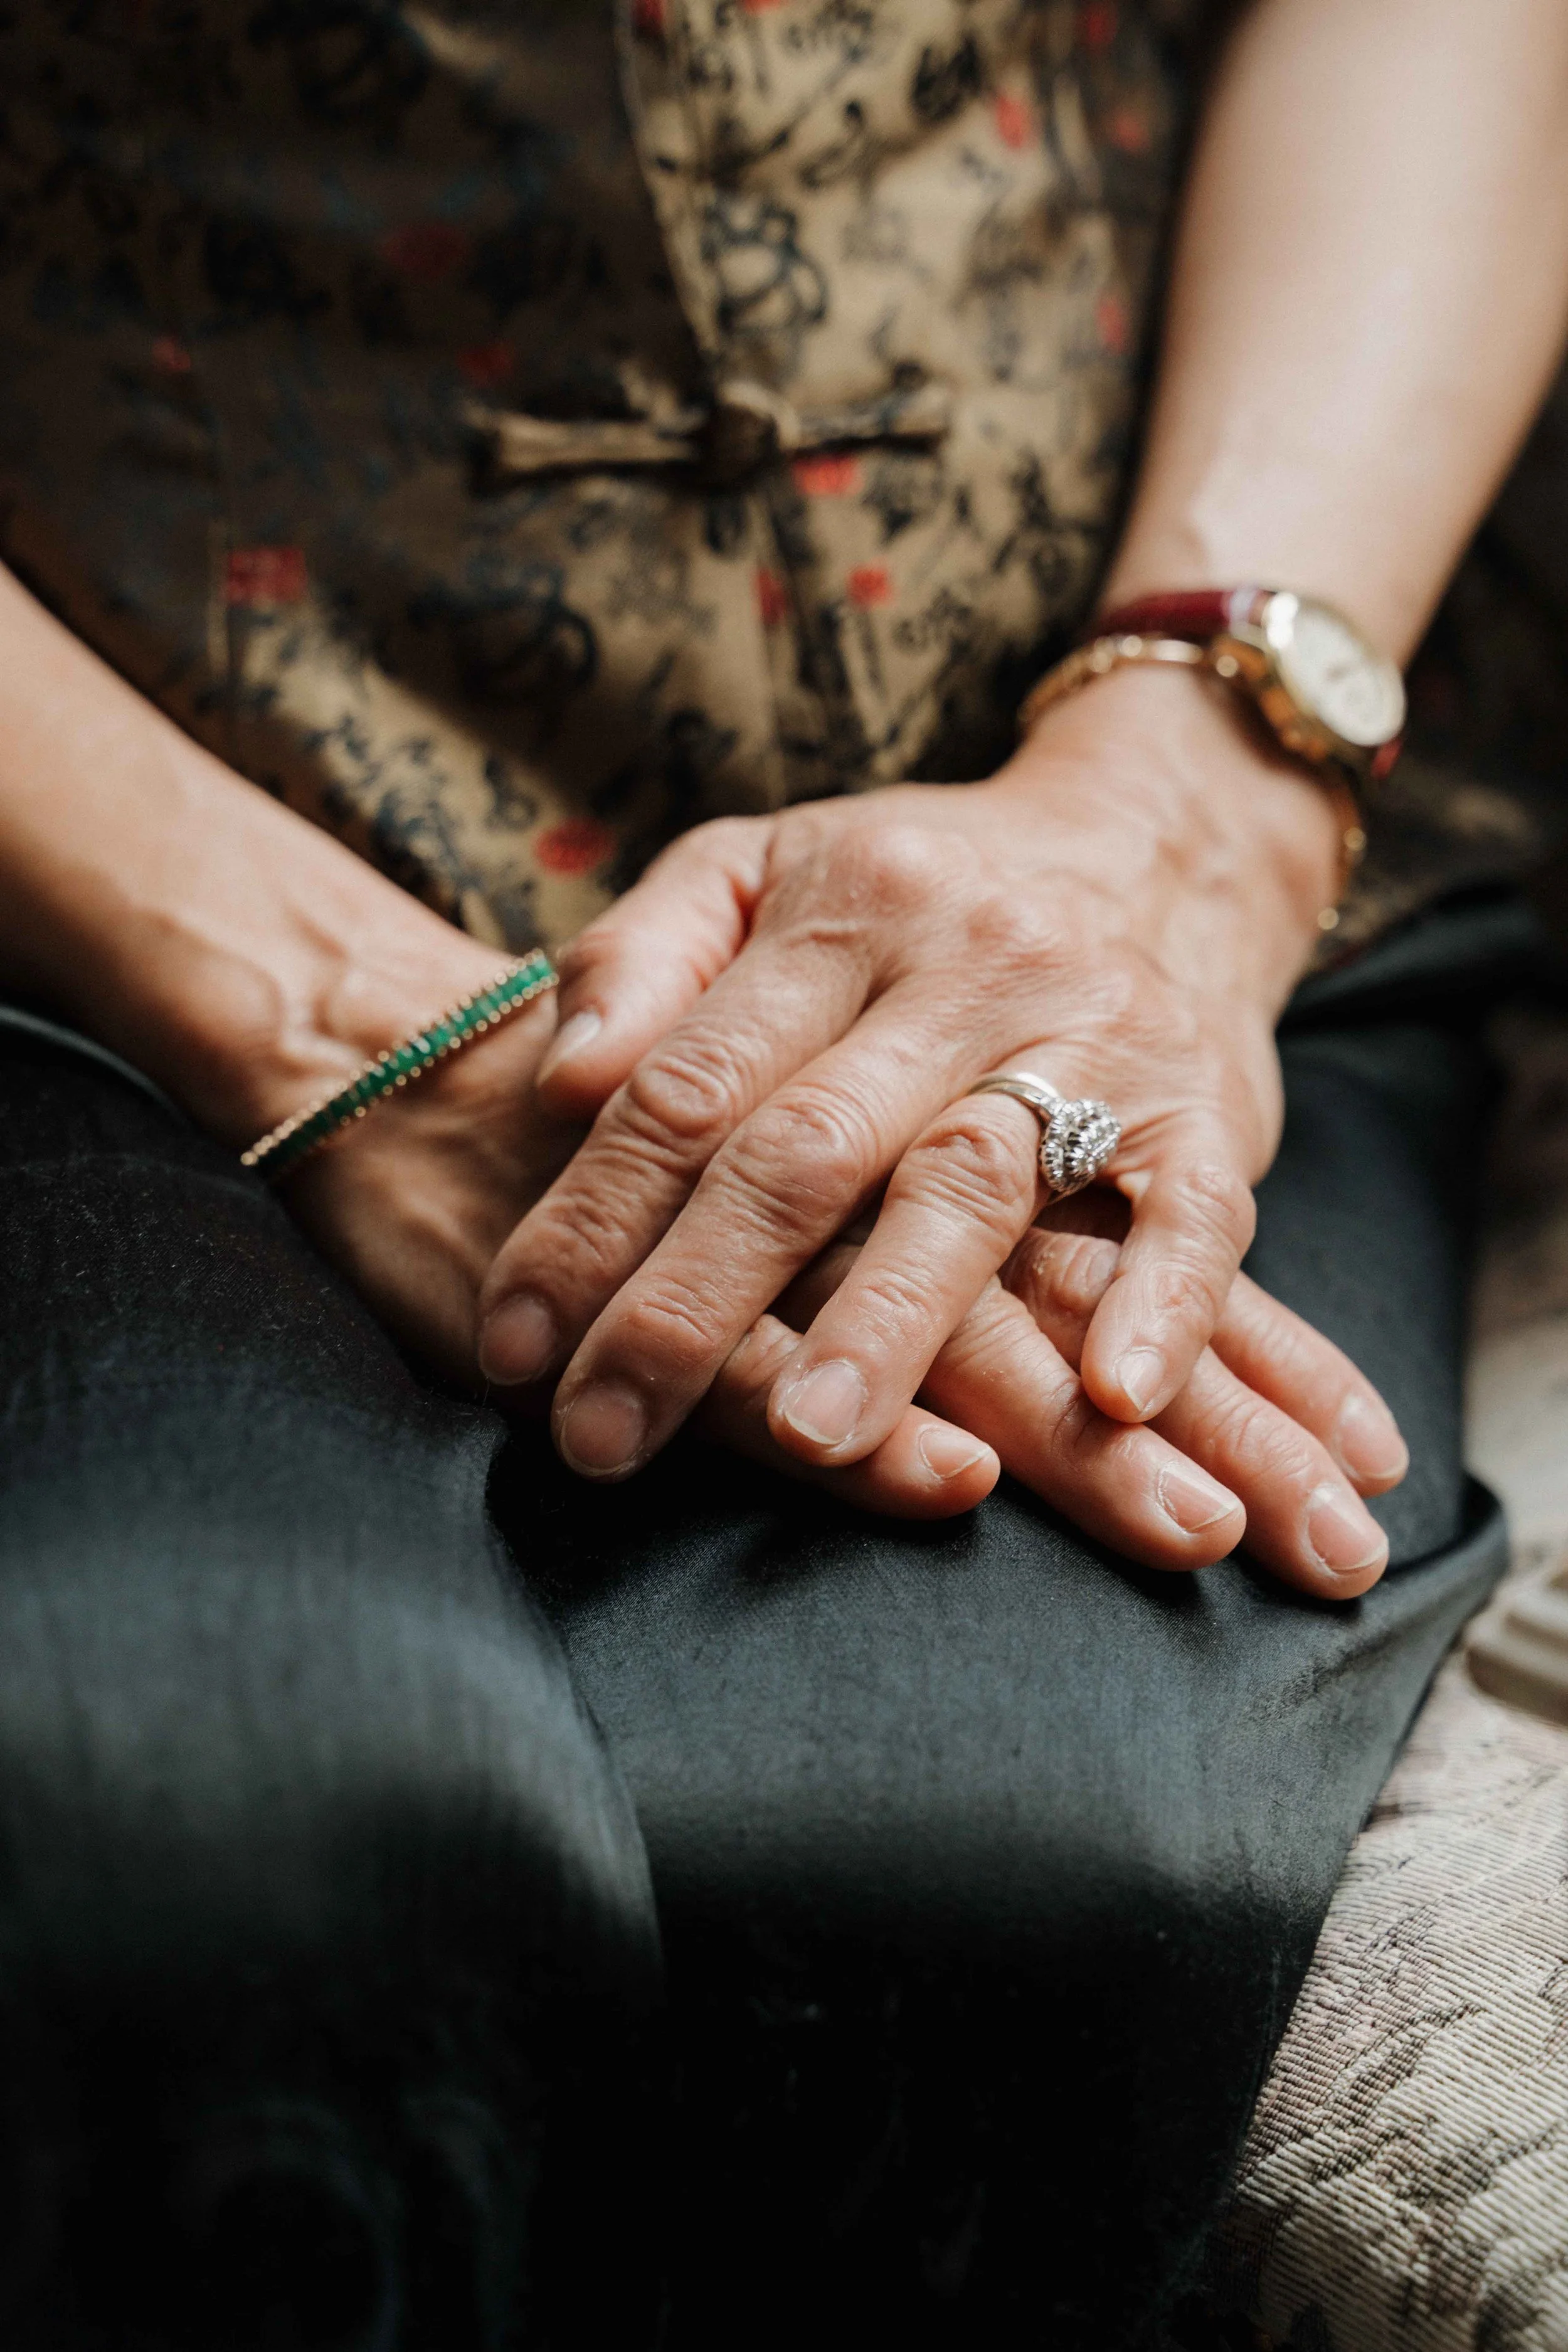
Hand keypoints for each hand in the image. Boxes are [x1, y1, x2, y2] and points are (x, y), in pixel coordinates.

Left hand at [474, 666, 1387, 1533]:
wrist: (1163, 839)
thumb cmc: (925, 885)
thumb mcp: (769, 864)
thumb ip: (646, 956)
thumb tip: (560, 1083)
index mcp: (840, 914)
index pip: (688, 1084)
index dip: (588, 1219)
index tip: (513, 1344)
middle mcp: (963, 974)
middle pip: (807, 1151)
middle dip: (691, 1303)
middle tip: (603, 1434)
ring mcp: (1094, 1041)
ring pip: (974, 1185)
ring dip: (891, 1318)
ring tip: (809, 1433)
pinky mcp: (1208, 1113)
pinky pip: (1194, 1212)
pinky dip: (1161, 1303)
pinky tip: (1111, 1398)